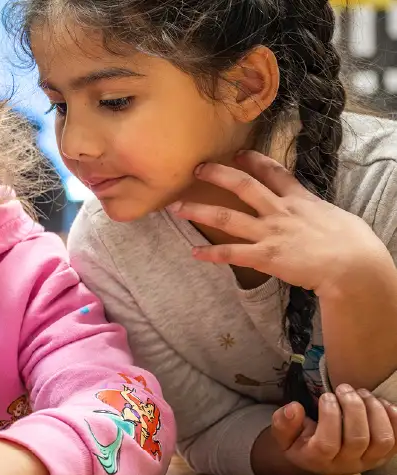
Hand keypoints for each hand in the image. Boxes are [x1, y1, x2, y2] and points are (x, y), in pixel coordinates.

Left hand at [173, 150, 392, 295]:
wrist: (353, 266)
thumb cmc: (354, 243)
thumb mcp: (336, 217)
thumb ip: (318, 211)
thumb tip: (317, 212)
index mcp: (300, 199)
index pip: (274, 172)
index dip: (253, 161)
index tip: (237, 153)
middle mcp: (280, 211)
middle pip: (242, 186)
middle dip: (217, 175)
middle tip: (197, 169)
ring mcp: (270, 233)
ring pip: (227, 218)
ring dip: (199, 211)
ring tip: (176, 208)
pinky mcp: (265, 256)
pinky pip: (231, 254)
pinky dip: (211, 254)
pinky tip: (194, 252)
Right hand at [270, 384, 396, 474]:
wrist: (322, 459)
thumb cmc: (302, 442)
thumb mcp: (284, 436)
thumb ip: (283, 423)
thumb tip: (294, 408)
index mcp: (319, 459)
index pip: (328, 443)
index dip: (329, 416)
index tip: (326, 396)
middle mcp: (347, 464)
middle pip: (358, 439)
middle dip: (353, 408)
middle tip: (344, 388)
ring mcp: (370, 461)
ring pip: (382, 440)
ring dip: (375, 410)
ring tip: (362, 393)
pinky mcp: (387, 454)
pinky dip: (395, 418)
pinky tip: (381, 403)